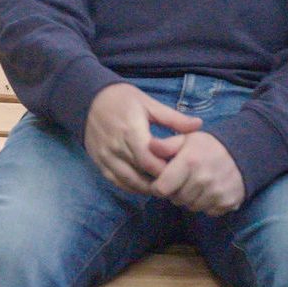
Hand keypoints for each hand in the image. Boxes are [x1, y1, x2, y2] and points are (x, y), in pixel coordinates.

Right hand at [83, 82, 201, 195]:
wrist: (88, 99)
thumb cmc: (122, 99)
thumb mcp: (148, 103)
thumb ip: (173, 118)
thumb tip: (199, 125)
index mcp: (131, 131)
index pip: (150, 161)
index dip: (166, 170)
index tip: (181, 172)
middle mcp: (116, 147)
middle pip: (141, 174)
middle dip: (160, 182)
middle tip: (177, 184)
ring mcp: (105, 156)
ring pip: (128, 181)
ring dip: (146, 188)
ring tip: (163, 188)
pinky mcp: (99, 162)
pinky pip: (116, 181)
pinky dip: (131, 187)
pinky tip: (144, 186)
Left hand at [146, 129, 245, 215]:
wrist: (242, 153)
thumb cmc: (207, 146)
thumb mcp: (186, 139)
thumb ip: (166, 145)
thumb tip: (150, 145)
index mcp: (190, 161)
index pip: (162, 188)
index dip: (158, 186)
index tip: (162, 181)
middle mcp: (204, 179)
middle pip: (176, 199)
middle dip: (174, 192)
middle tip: (181, 181)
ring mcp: (218, 192)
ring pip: (191, 207)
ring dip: (189, 200)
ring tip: (194, 185)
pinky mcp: (229, 202)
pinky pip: (208, 211)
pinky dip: (206, 205)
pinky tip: (207, 191)